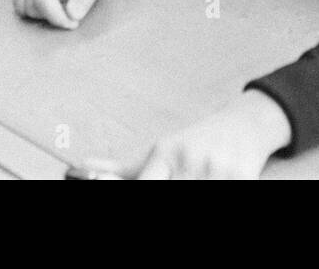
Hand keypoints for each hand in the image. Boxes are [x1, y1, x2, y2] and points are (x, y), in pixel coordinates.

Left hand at [98, 90, 291, 179]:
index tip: (118, 188)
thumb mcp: (159, 151)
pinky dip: (213, 189)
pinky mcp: (241, 178)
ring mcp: (217, 172)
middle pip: (172, 189)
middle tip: (172, 181)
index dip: (132, 187)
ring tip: (190, 180)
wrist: (244, 125)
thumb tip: (74, 169)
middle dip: (170, 188)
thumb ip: (117, 169)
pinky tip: (211, 180)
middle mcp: (190, 161)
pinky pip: (223, 192)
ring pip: (193, 191)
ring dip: (191, 189)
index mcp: (165, 153)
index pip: (142, 183)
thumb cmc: (194, 142)